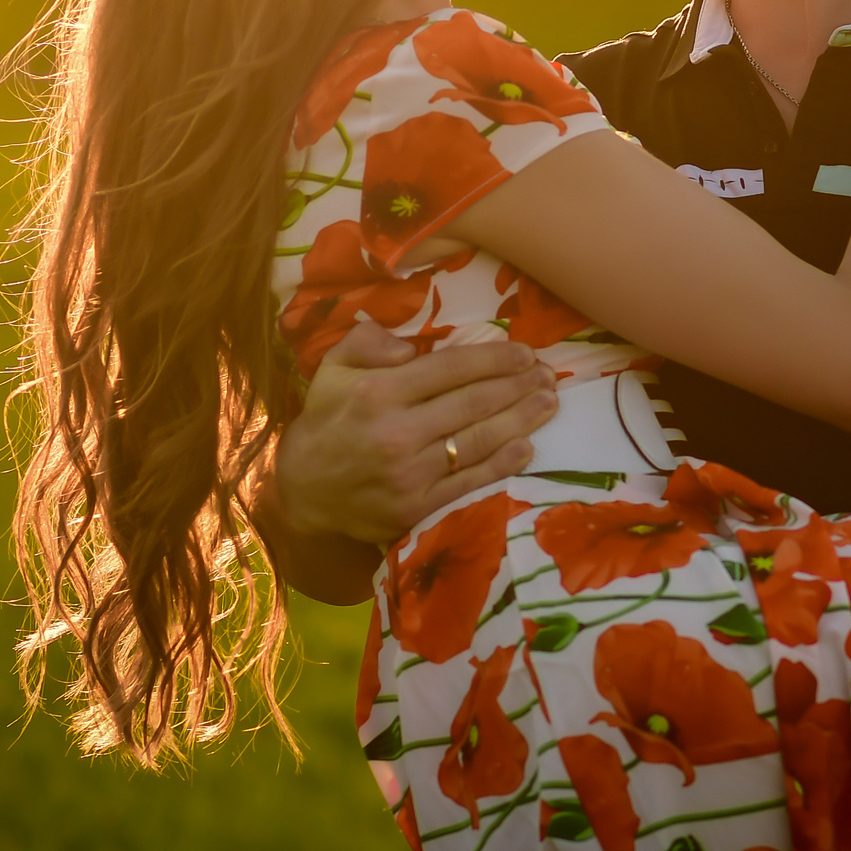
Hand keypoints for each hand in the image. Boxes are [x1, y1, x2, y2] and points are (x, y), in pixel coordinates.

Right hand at [269, 322, 556, 547]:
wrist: (301, 492)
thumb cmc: (325, 422)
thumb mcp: (331, 369)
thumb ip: (366, 342)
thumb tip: (408, 345)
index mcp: (379, 393)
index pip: (450, 368)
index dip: (493, 359)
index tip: (525, 353)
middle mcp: (397, 432)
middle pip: (473, 403)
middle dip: (517, 386)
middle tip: (549, 375)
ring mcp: (409, 474)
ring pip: (478, 440)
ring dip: (520, 420)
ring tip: (548, 402)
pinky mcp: (417, 508)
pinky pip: (469, 482)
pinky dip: (502, 465)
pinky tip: (526, 447)